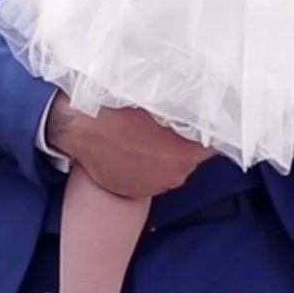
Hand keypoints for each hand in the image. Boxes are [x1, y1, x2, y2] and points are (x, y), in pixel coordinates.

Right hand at [45, 96, 207, 198]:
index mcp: (187, 153)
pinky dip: (145, 165)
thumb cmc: (117, 107)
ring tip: (147, 135)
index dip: (211, 131)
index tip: (206, 121)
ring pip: (169, 167)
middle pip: (192, 157)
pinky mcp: (134, 192)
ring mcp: (153, 187)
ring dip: (163, 154)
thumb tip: (202, 106)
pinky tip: (133, 149)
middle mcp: (175, 175)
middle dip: (185, 142)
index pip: (216, 145)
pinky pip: (149, 177)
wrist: (77, 126)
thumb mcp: (159, 100)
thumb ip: (185, 110)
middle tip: (171, 123)